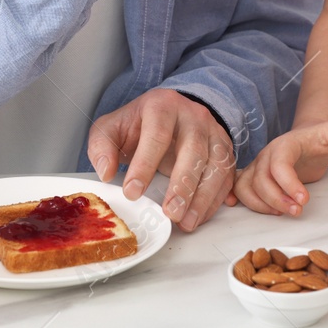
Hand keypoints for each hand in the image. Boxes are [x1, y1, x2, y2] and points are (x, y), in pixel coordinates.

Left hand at [88, 89, 235, 232]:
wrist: (170, 113)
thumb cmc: (139, 125)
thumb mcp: (112, 128)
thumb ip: (101, 147)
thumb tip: (105, 173)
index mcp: (162, 105)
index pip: (157, 134)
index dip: (145, 165)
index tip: (132, 193)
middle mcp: (193, 116)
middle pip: (194, 149)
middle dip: (182, 184)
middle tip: (170, 213)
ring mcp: (213, 132)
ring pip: (216, 164)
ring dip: (203, 197)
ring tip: (185, 222)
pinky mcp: (225, 151)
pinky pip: (226, 177)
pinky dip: (215, 200)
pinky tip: (198, 216)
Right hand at [231, 121, 327, 216]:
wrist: (307, 137)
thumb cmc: (318, 138)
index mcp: (284, 144)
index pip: (279, 164)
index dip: (288, 184)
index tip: (304, 199)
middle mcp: (267, 154)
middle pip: (261, 179)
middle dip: (277, 199)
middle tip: (297, 211)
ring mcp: (258, 165)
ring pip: (246, 186)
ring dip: (261, 204)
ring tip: (282, 213)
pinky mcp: (254, 175)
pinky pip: (239, 188)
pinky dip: (238, 198)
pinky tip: (241, 207)